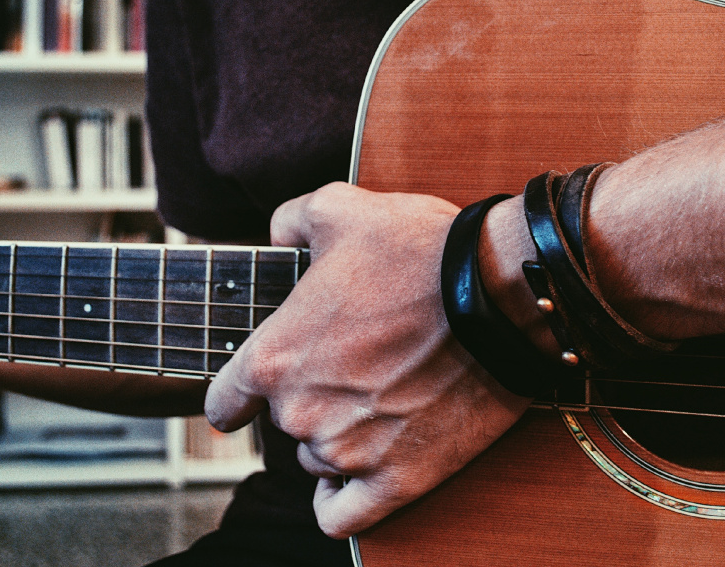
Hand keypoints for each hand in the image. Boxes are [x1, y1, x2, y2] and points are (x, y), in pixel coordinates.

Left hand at [203, 182, 532, 537]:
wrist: (501, 294)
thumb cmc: (421, 250)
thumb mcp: (342, 208)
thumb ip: (291, 220)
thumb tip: (277, 234)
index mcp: (275, 358)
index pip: (223, 403)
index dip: (238, 394)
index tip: (257, 388)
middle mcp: (300, 414)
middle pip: (283, 427)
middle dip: (311, 399)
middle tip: (355, 366)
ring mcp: (349, 452)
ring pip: (318, 462)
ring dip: (339, 440)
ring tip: (379, 400)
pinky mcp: (399, 480)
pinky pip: (344, 517)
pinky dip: (345, 499)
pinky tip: (361, 473)